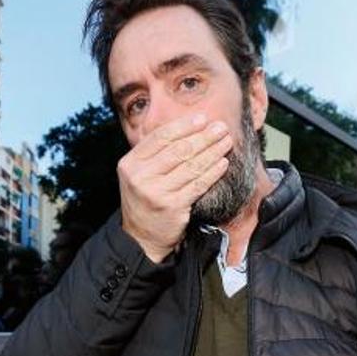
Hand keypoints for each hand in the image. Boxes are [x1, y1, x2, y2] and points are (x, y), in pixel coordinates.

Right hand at [118, 112, 232, 262]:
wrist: (142, 237)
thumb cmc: (146, 198)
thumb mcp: (140, 173)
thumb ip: (155, 152)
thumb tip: (187, 126)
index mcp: (130, 163)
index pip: (160, 138)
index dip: (184, 126)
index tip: (202, 119)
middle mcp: (140, 176)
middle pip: (178, 150)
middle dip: (203, 137)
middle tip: (221, 127)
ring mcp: (156, 192)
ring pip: (190, 166)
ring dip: (212, 151)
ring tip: (226, 142)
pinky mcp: (173, 207)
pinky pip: (198, 185)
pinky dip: (212, 172)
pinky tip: (222, 163)